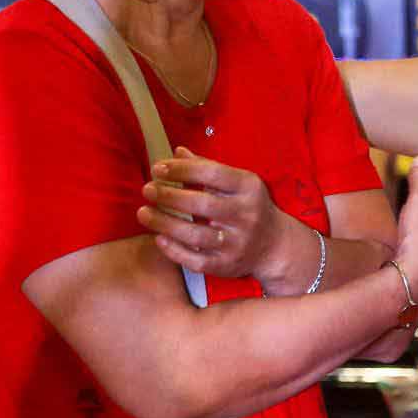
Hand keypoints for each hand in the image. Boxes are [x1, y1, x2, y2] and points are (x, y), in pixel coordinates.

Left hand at [137, 149, 294, 284]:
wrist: (274, 245)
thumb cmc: (247, 205)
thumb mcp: (236, 182)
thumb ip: (206, 167)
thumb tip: (177, 152)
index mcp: (248, 188)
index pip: (212, 174)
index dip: (182, 170)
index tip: (158, 168)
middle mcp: (246, 215)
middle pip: (202, 204)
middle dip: (169, 196)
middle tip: (147, 189)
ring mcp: (237, 243)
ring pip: (196, 235)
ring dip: (165, 223)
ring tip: (143, 213)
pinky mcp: (228, 266)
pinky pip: (197, 261)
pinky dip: (175, 251)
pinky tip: (159, 238)